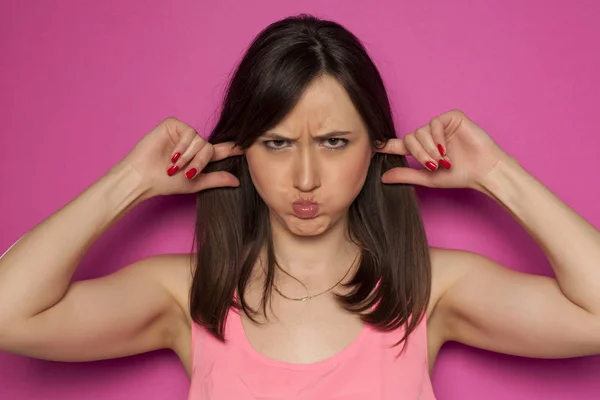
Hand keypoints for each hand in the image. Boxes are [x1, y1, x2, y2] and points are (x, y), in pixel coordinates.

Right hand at [121, 117, 242, 197]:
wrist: (143, 177)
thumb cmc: (165, 182)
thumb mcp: (196, 182)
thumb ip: (217, 179)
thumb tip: (237, 181)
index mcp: (199, 156)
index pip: (220, 150)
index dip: (232, 148)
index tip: (246, 147)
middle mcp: (193, 143)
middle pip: (209, 147)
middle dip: (200, 162)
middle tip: (187, 173)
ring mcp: (183, 133)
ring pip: (200, 140)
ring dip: (188, 157)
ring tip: (174, 166)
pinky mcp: (173, 125)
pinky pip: (189, 132)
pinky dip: (182, 146)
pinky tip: (171, 155)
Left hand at [377, 109, 510, 190]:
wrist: (484, 171)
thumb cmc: (460, 175)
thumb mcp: (428, 178)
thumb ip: (406, 175)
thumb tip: (383, 178)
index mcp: (423, 149)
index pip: (400, 145)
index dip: (386, 145)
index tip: (373, 147)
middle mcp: (430, 136)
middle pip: (410, 138)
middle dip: (418, 153)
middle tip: (431, 165)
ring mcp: (441, 126)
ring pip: (420, 131)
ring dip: (428, 148)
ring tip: (442, 160)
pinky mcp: (452, 118)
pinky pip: (434, 123)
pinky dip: (436, 137)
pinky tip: (445, 149)